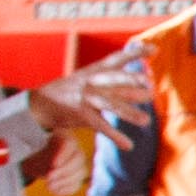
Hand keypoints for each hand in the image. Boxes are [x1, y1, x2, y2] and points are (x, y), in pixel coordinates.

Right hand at [24, 57, 146, 141]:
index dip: (135, 53)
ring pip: (111, 104)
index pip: (118, 58)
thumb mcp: (90, 76)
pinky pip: (101, 126)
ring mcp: (87, 98)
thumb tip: (146, 76)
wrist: (41, 103)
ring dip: (129, 113)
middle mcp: (93, 82)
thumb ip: (114, 75)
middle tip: (150, 86)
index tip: (154, 49)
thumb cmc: (73, 89)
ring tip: (146, 121)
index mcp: (97, 70)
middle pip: (115, 79)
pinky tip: (128, 145)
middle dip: (132, 82)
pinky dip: (115, 136)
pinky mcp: (82, 115)